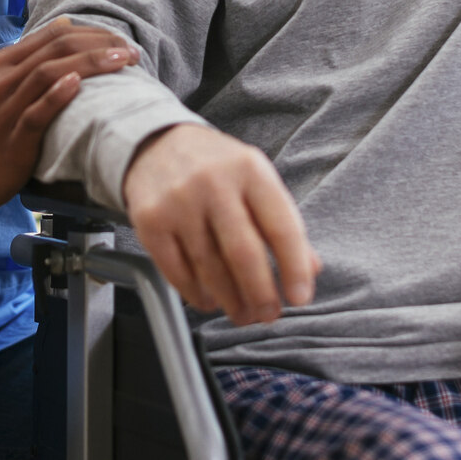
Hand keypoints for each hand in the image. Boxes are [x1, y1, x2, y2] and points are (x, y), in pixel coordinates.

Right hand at [0, 19, 134, 213]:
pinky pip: (36, 112)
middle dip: (98, 44)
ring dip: (89, 64)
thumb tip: (65, 26)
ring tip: (122, 62)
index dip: (89, 33)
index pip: (51, 36)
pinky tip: (78, 85)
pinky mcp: (12, 137)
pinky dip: (58, 96)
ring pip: (48, 74)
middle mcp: (0, 80)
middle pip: (54, 49)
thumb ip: (28, 59)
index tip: (119, 40)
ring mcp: (4, 108)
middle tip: (130, 50)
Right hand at [121, 124, 319, 326]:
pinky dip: (196, 294)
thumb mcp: (256, 180)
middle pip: (244, 253)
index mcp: (251, 170)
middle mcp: (213, 183)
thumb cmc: (216, 168)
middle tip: (268, 315)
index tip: (300, 298)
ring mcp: (178, 202)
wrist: (157, 145)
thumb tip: (310, 268)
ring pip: (209, 268)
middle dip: (261, 294)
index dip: (294, 268)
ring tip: (242, 313)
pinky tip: (209, 299)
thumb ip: (283, 222)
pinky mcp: (150, 222)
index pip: (281, 227)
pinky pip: (177, 272)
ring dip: (230, 301)